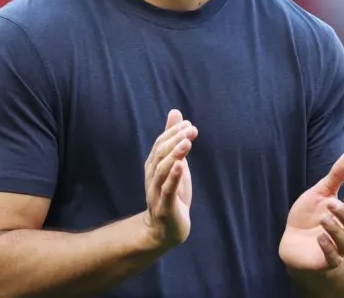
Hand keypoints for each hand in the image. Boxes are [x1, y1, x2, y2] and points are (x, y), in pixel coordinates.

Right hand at [142, 109, 197, 248]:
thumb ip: (174, 141)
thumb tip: (176, 112)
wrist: (165, 231)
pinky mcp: (165, 207)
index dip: (172, 133)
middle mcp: (152, 177)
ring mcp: (156, 192)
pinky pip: (167, 190)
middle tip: (191, 129)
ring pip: (162, 170)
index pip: (160, 144)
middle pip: (160, 154)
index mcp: (154, 166)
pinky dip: (173, 177)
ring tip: (187, 143)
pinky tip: (180, 165)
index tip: (188, 124)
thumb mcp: (176, 164)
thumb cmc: (172, 195)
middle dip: (175, 140)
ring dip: (174, 155)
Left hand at [279, 152, 343, 273]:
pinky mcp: (323, 262)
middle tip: (330, 204)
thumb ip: (336, 176)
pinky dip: (329, 249)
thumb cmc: (308, 216)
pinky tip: (319, 237)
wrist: (290, 239)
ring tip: (323, 219)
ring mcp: (336, 250)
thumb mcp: (321, 193)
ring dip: (337, 231)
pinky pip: (333, 260)